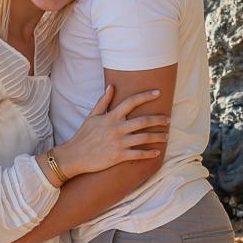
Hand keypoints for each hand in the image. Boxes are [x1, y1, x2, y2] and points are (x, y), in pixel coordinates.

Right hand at [54, 85, 169, 177]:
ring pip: (144, 138)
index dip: (146, 96)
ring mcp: (118, 142)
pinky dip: (149, 153)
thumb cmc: (83, 135)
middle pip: (143, 120)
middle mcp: (116, 128)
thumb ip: (103, 101)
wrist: (74, 155)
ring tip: (166, 136)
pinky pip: (138, 154)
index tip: (158, 93)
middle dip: (158, 119)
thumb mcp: (92, 116)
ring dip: (158, 137)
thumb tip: (111, 86)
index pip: (131, 102)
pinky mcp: (118, 156)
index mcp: (111, 116)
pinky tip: (157, 152)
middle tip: (168, 119)